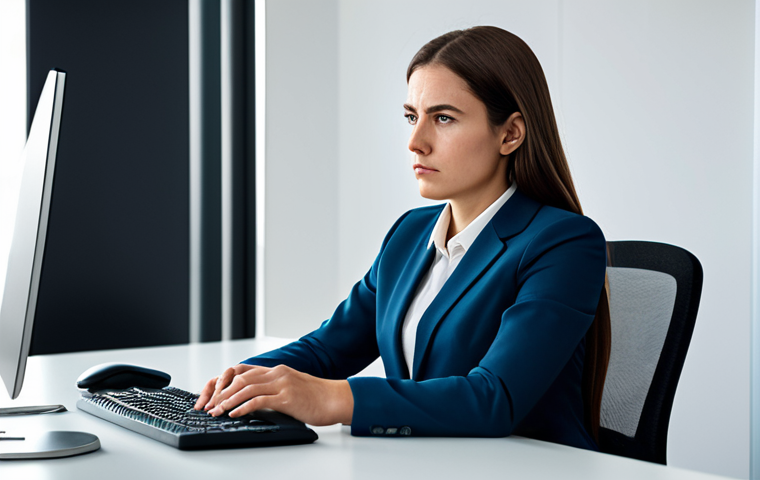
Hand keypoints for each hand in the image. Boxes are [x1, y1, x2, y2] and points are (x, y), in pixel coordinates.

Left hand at [194, 364, 353, 425]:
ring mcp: (282, 384)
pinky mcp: (287, 397)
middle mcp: (278, 374)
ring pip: (247, 388)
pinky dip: (243, 407)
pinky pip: (259, 400)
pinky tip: (235, 414)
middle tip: (211, 405)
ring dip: (228, 401)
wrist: (335, 399)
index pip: (245, 372)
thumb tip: (257, 399)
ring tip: (218, 411)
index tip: (216, 395)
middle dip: (223, 393)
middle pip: (242, 379)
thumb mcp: (293, 387)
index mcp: (278, 371)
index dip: (227, 383)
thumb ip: (275, 389)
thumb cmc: (317, 397)